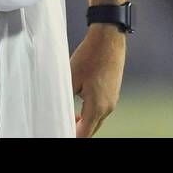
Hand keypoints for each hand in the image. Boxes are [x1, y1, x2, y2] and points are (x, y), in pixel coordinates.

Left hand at [70, 23, 126, 137]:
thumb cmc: (90, 56)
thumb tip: (58, 113)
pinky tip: (79, 107)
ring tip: (68, 117)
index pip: (83, 133)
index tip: (60, 131)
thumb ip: (65, 100)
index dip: (71, 134)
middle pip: (91, 129)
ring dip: (83, 121)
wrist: (108, 38)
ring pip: (97, 119)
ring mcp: (113, 99)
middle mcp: (108, 106)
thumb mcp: (70, 78)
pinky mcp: (113, 92)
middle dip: (77, 130)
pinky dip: (90, 113)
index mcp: (98, 107)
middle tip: (62, 125)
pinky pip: (101, 109)